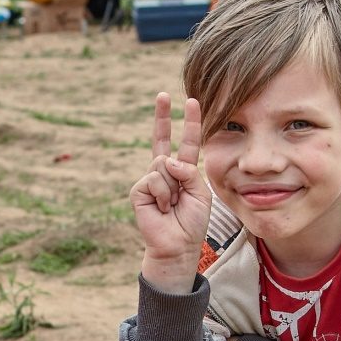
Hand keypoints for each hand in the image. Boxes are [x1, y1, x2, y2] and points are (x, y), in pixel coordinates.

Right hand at [129, 93, 212, 293]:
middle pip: (162, 139)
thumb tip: (166, 160)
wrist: (178, 246)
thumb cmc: (191, 222)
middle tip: (162, 94)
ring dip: (173, 186)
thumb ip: (189, 171)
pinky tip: (163, 209)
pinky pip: (154, 180)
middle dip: (162, 116)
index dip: (189, 123)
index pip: (187, 142)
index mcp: (183, 171)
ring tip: (173, 205)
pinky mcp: (139, 191)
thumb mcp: (200, 192)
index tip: (191, 101)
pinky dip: (163, 194)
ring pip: (163, 165)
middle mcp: (165, 172)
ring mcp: (151, 180)